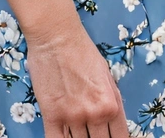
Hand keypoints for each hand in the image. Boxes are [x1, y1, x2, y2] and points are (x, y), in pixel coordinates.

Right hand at [25, 23, 129, 137]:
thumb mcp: (108, 76)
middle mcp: (94, 114)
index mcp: (111, 105)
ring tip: (79, 133)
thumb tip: (113, 124)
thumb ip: (112, 102)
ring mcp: (71, 117)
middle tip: (93, 133)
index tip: (109, 137)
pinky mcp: (51, 116)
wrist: (57, 35)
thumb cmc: (83, 50)